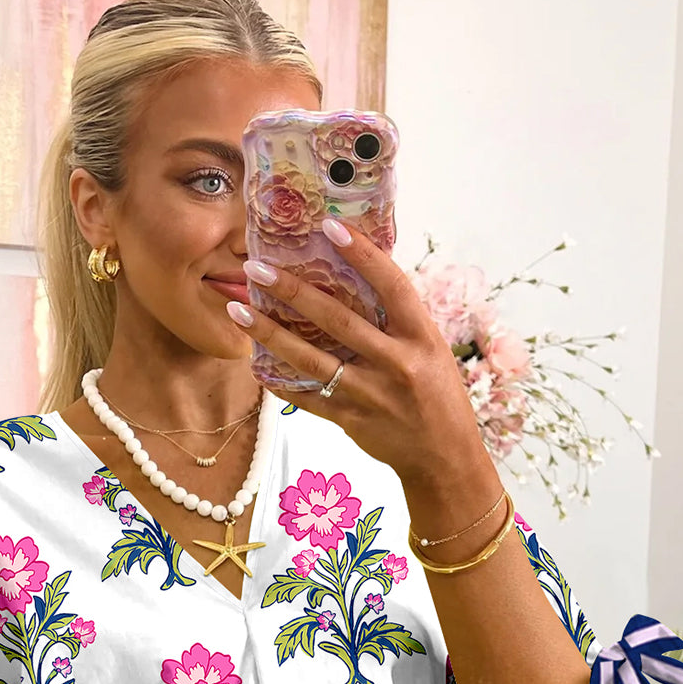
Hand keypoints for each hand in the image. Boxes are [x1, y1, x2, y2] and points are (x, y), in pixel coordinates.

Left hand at [233, 219, 489, 493]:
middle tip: (256, 268)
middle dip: (293, 291)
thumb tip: (358, 278)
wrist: (444, 457)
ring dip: (270, 334)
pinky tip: (255, 362)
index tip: (330, 226)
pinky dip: (280, 381)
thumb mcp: (430, 349)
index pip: (392, 286)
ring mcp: (371, 394)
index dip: (363, 255)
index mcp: (422, 337)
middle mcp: (396, 363)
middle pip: (338, 320)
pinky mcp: (351, 420)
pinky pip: (307, 397)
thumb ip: (397, 320)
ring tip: (238, 311)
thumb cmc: (438, 395)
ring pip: (312, 360)